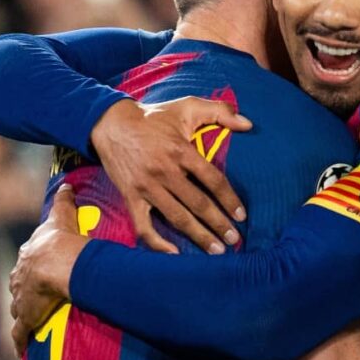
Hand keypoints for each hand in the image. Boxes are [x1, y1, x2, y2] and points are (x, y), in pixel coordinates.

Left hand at [9, 185, 87, 353]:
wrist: (57, 260)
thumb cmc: (61, 239)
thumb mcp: (61, 215)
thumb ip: (63, 200)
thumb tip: (66, 183)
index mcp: (29, 257)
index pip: (27, 264)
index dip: (32, 268)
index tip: (39, 272)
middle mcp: (21, 279)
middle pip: (20, 287)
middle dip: (25, 293)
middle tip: (37, 298)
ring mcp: (22, 299)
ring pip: (20, 309)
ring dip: (24, 316)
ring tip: (33, 322)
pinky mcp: (27, 318)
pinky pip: (20, 334)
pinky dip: (20, 343)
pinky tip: (21, 351)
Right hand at [90, 97, 251, 253]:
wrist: (110, 123)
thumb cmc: (154, 116)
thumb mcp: (187, 106)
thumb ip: (220, 111)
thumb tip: (248, 123)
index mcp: (181, 151)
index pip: (213, 180)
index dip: (230, 199)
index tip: (242, 215)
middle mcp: (165, 171)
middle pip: (197, 203)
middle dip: (218, 224)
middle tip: (234, 240)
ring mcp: (146, 186)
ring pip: (176, 217)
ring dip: (197, 236)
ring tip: (216, 251)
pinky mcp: (130, 196)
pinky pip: (143, 225)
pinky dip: (157, 242)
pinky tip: (173, 254)